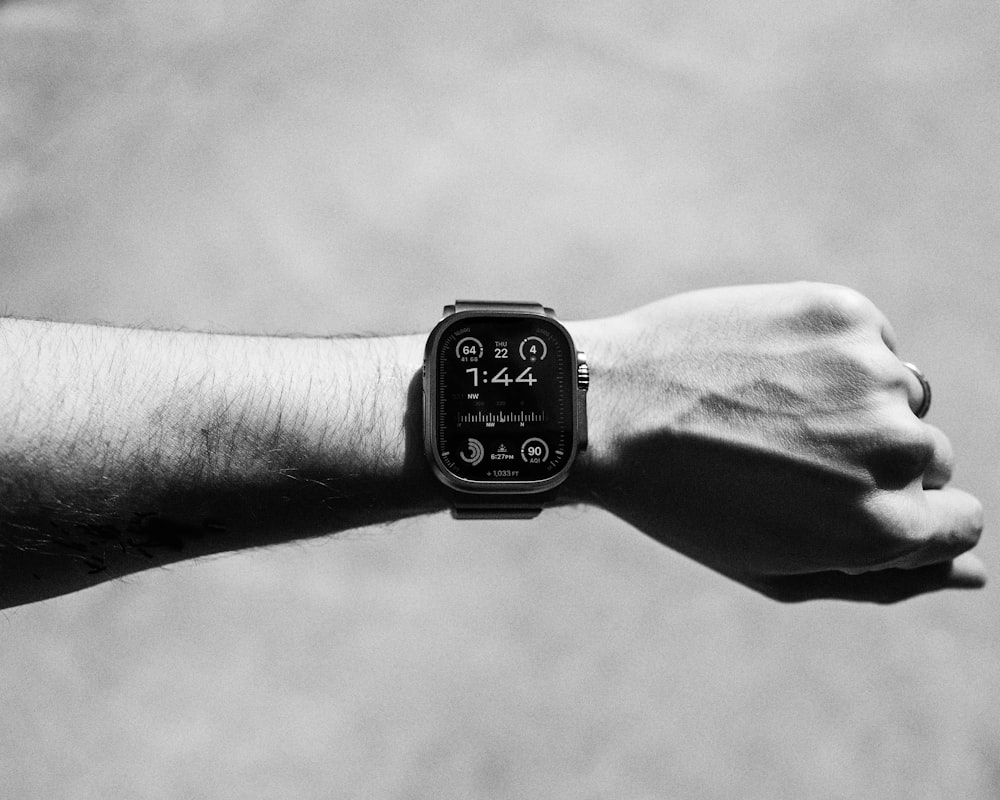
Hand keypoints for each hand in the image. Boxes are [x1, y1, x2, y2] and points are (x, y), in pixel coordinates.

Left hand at [573, 283, 984, 601]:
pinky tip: (765, 368)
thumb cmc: (686, 502)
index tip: (853, 500)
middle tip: (784, 455)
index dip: (908, 515)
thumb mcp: (777, 570)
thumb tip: (974, 573)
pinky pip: (869, 340)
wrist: (609, 407)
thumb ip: (884, 579)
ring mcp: (871, 372)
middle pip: (929, 458)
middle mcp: (894, 448)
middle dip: (870, 461)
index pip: (961, 522)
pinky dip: (831, 353)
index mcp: (882, 527)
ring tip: (767, 409)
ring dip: (851, 403)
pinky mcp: (841, 313)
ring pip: (900, 393)